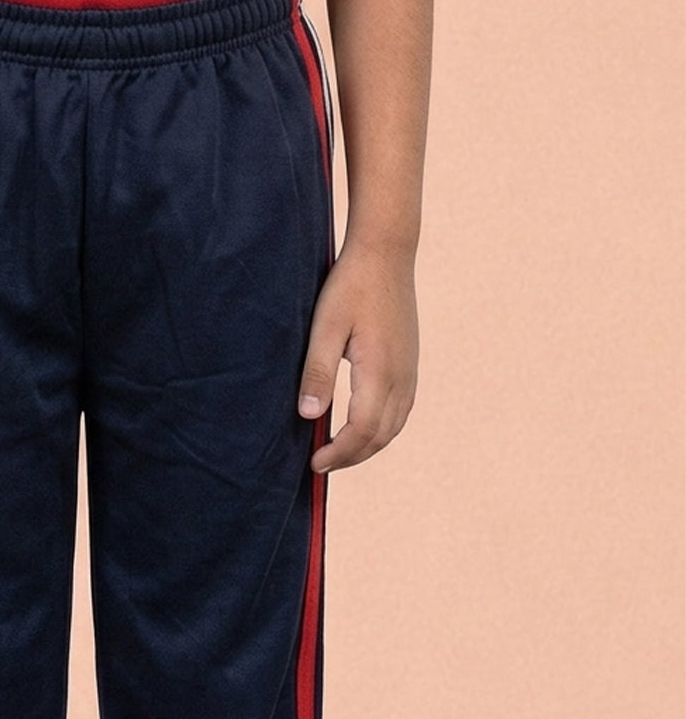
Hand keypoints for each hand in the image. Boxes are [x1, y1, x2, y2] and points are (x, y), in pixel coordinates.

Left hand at [296, 239, 419, 473]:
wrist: (386, 253)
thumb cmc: (350, 286)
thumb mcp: (324, 327)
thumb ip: (317, 372)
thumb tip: (308, 416)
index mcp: (379, 371)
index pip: (362, 430)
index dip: (339, 453)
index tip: (314, 462)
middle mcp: (401, 377)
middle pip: (381, 436)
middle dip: (351, 457)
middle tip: (321, 465)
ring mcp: (410, 371)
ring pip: (394, 427)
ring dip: (367, 446)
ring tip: (338, 452)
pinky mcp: (410, 364)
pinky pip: (401, 411)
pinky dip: (381, 430)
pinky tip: (361, 429)